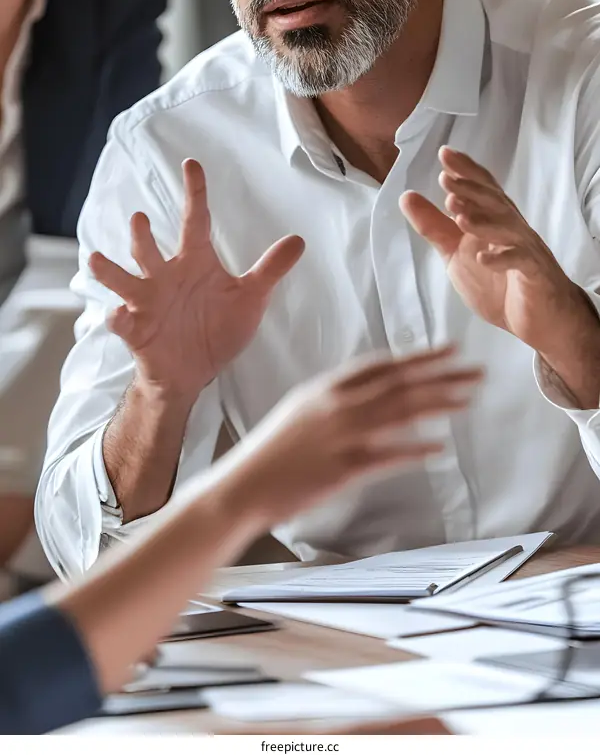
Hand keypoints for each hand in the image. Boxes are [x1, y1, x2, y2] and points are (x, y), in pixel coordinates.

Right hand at [89, 159, 304, 401]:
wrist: (193, 374)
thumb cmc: (218, 330)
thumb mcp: (249, 299)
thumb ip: (270, 270)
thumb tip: (299, 240)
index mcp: (194, 262)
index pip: (195, 220)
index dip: (194, 192)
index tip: (191, 163)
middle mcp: (165, 276)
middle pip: (149, 249)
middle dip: (141, 235)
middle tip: (140, 218)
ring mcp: (147, 302)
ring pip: (124, 279)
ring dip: (111, 270)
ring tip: (98, 259)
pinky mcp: (136, 330)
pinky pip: (121, 321)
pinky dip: (117, 318)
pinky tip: (118, 314)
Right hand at [216, 345, 481, 528]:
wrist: (240, 487)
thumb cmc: (269, 453)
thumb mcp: (300, 411)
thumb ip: (334, 400)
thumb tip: (367, 395)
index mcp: (326, 388)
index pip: (383, 365)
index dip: (419, 357)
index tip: (450, 350)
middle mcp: (336, 406)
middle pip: (400, 385)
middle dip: (442, 376)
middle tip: (475, 372)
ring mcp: (340, 436)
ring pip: (400, 413)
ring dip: (438, 404)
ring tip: (468, 401)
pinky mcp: (342, 468)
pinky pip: (387, 456)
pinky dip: (415, 449)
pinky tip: (438, 448)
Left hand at [399, 148, 599, 401]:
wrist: (539, 321)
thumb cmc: (499, 282)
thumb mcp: (456, 253)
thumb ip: (434, 226)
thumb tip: (406, 196)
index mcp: (495, 220)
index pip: (482, 189)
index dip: (466, 170)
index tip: (445, 153)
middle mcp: (513, 229)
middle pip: (495, 203)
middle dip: (472, 190)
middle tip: (447, 179)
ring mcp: (527, 251)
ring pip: (508, 229)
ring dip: (483, 221)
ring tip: (458, 214)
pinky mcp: (535, 275)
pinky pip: (521, 262)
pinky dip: (503, 259)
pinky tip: (485, 258)